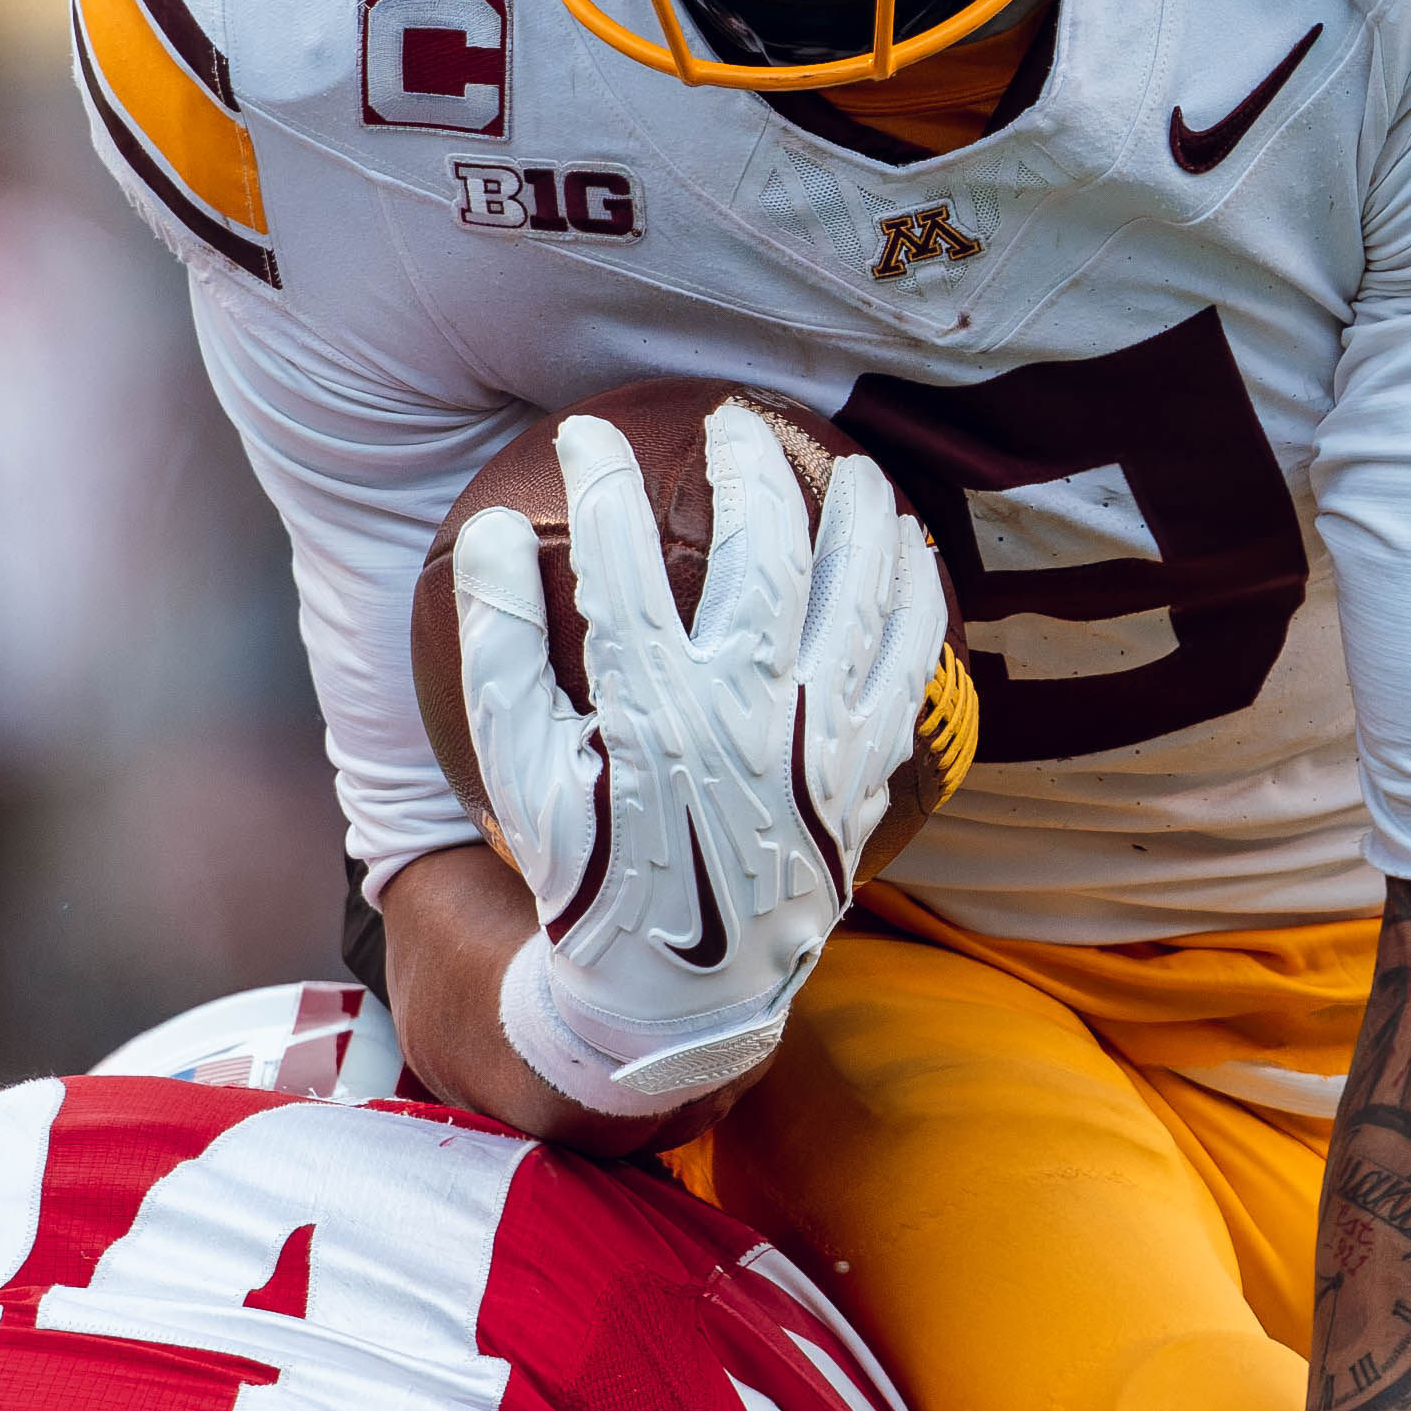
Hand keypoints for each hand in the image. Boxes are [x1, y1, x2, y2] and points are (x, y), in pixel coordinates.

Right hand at [452, 405, 943, 1117]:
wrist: (677, 990)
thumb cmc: (588, 869)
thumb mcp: (516, 768)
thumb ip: (500, 644)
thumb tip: (494, 527)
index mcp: (649, 709)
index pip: (617, 557)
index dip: (596, 478)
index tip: (581, 434)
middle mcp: (747, 714)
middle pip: (762, 551)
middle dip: (746, 467)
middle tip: (731, 420)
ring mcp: (820, 742)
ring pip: (860, 594)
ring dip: (860, 516)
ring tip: (854, 468)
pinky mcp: (867, 772)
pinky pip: (911, 664)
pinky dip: (917, 599)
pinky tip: (913, 556)